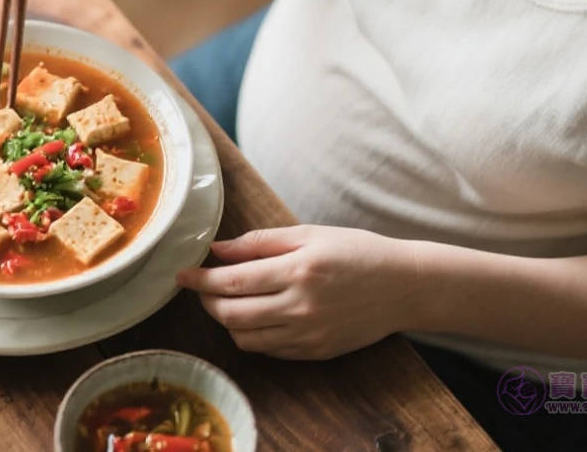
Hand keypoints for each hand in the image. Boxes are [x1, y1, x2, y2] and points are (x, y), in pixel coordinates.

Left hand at [177, 225, 421, 359]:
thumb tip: (218, 250)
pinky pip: (269, 350)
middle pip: (232, 314)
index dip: (200, 280)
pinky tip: (253, 317)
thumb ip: (260, 242)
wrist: (403, 286)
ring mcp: (308, 334)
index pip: (232, 282)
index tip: (182, 274)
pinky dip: (251, 335)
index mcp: (297, 271)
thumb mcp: (309, 234)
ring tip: (225, 302)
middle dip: (207, 301)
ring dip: (226, 321)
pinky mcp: (315, 352)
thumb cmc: (356, 252)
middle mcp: (300, 307)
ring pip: (246, 338)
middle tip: (201, 287)